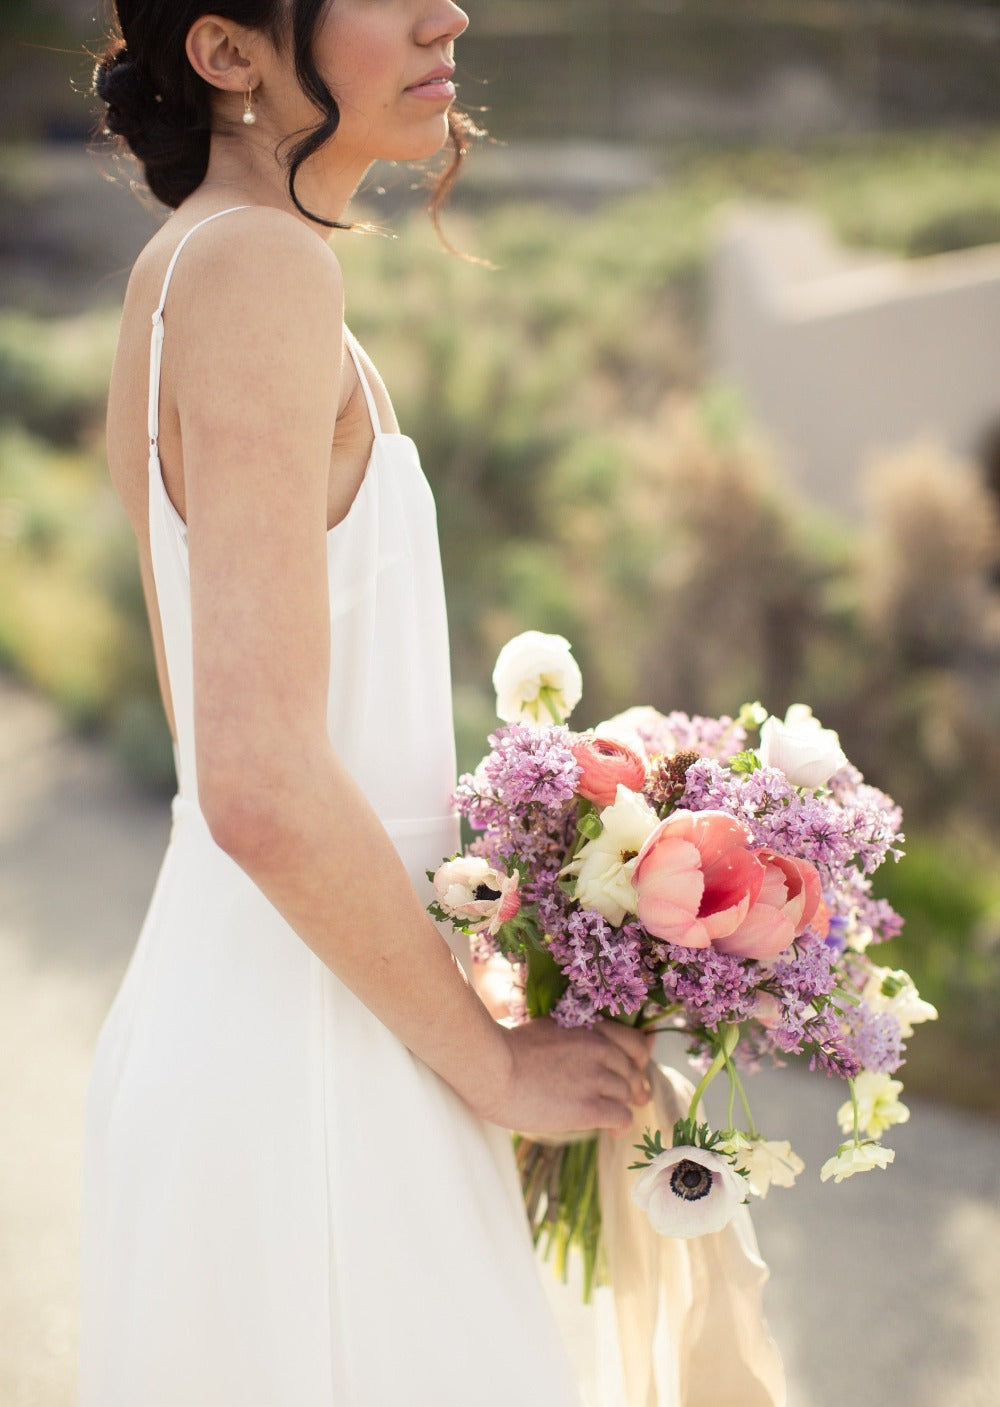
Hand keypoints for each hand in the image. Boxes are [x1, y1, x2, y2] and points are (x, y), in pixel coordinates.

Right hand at [474, 1018, 652, 1136]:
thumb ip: (576, 1034)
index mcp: (589, 1027)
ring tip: (612, 1117)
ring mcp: (596, 1077)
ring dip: (623, 1105)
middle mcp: (599, 1049)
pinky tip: (612, 1132)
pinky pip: (622, 1117)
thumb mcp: (548, 1028)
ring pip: (629, 1094)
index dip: (638, 1060)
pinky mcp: (589, 1107)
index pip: (635, 1043)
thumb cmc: (507, 1050)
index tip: (634, 1071)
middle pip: (633, 1072)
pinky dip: (621, 1126)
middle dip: (635, 1087)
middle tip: (633, 1099)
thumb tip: (591, 1040)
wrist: (490, 1069)